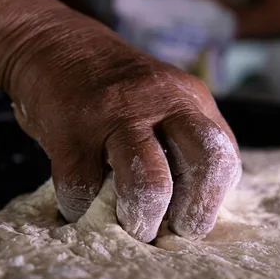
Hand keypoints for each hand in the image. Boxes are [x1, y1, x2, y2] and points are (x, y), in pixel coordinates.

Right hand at [6, 14, 241, 242]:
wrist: (55, 46)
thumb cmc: (113, 92)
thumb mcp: (164, 102)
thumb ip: (185, 144)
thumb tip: (196, 208)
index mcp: (188, 100)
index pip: (224, 157)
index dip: (212, 200)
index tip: (189, 221)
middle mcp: (159, 103)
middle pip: (206, 161)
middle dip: (195, 212)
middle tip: (173, 232)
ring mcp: (114, 116)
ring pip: (149, 183)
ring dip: (142, 219)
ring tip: (132, 226)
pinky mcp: (70, 133)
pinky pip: (84, 190)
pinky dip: (81, 209)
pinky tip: (81, 202)